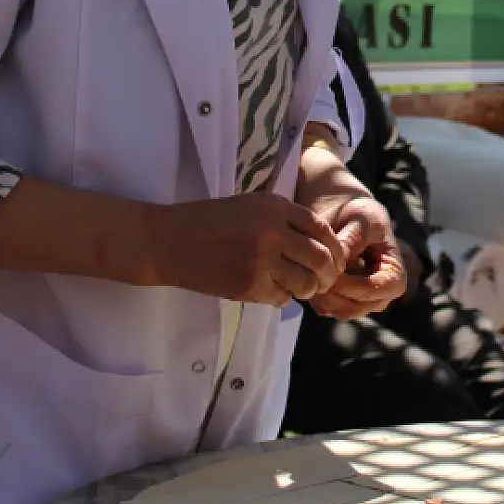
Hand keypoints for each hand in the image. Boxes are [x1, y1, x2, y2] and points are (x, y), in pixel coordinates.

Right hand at [156, 193, 346, 306]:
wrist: (169, 240)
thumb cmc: (209, 220)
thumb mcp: (250, 205)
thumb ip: (284, 218)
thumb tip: (321, 243)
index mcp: (276, 207)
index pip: (323, 230)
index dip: (335, 248)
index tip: (335, 259)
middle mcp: (274, 231)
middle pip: (321, 259)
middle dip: (328, 274)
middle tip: (324, 281)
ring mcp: (262, 260)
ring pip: (305, 283)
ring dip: (306, 289)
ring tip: (298, 288)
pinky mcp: (248, 285)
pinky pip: (281, 298)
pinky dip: (281, 298)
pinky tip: (271, 291)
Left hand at [308, 192, 407, 320]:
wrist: (343, 213)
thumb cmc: (358, 214)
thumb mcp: (360, 220)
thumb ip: (351, 241)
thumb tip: (337, 265)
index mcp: (394, 274)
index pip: (376, 290)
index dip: (353, 285)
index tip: (331, 272)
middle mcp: (381, 294)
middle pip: (357, 307)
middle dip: (334, 294)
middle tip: (314, 274)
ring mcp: (362, 301)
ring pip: (340, 311)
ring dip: (322, 296)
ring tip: (310, 272)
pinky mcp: (343, 302)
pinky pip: (327, 309)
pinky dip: (316, 296)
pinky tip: (309, 275)